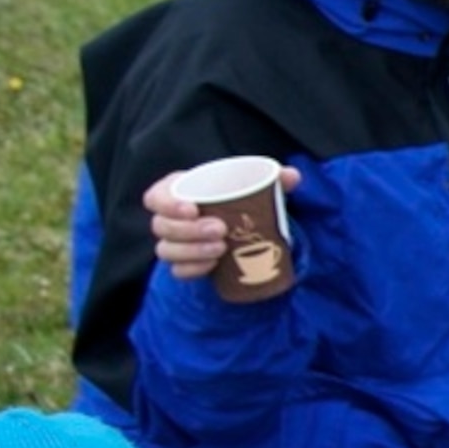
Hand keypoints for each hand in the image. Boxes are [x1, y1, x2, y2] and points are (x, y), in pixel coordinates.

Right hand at [147, 165, 301, 281]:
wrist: (239, 224)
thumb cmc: (235, 197)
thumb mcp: (250, 185)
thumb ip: (270, 178)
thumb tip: (293, 176)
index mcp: (177, 191)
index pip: (155, 197)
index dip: (167, 204)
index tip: (193, 209)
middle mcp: (169, 218)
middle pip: (162, 227)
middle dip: (189, 231)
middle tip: (220, 230)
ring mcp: (173, 243)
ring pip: (166, 251)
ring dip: (192, 252)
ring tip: (221, 249)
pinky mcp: (183, 263)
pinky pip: (178, 271)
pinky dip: (193, 269)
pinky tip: (213, 266)